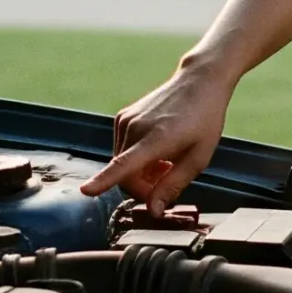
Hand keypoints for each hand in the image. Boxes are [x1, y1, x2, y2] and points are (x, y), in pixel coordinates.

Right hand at [81, 63, 236, 212]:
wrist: (199, 82)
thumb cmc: (205, 120)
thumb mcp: (199, 158)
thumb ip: (173, 186)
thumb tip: (153, 211)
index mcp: (157, 139)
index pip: (124, 164)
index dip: (104, 181)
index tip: (86, 190)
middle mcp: (136, 128)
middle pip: (125, 176)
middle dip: (143, 187)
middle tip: (167, 180)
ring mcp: (126, 120)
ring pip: (122, 165)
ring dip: (141, 172)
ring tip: (166, 161)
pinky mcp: (122, 117)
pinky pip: (122, 150)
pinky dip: (136, 158)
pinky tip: (157, 150)